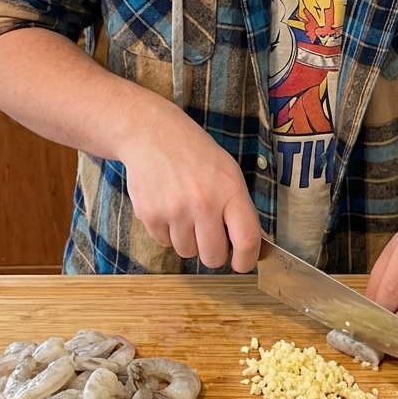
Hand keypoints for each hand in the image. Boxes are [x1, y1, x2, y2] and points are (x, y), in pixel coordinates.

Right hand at [122, 97, 261, 271]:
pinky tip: (168, 206)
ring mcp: (175, 211)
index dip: (246, 260)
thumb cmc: (195, 154)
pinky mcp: (150, 216)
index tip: (241, 263)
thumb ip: (238, 208)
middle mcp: (203, 203)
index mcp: (230, 190)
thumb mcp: (228, 172)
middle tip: (209, 236)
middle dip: (214, 252)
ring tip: (185, 212)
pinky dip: (168, 232)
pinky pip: (165, 243)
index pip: (247, 240)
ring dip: (188, 240)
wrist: (152, 134)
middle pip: (213, 257)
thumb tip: (246, 247)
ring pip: (187, 252)